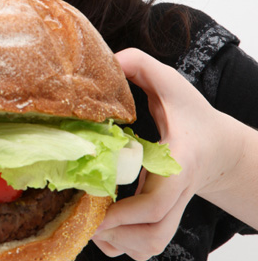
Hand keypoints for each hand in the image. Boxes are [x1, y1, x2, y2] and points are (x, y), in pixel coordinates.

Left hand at [92, 48, 246, 259]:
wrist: (217, 147)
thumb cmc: (192, 116)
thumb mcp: (170, 83)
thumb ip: (140, 65)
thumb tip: (108, 61)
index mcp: (178, 163)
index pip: (159, 201)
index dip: (127, 213)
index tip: (98, 214)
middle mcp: (177, 193)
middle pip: (153, 233)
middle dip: (117, 233)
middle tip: (86, 218)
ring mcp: (173, 211)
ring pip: (149, 246)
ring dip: (118, 242)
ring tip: (93, 222)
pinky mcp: (166, 220)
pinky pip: (146, 248)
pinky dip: (124, 246)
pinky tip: (108, 227)